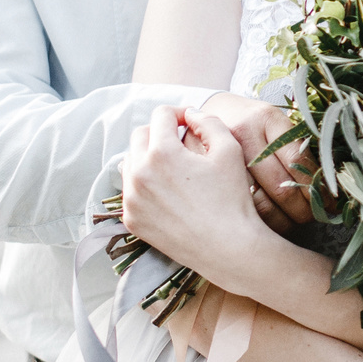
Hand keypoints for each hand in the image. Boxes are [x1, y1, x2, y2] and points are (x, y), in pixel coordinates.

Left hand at [119, 106, 269, 283]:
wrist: (228, 248)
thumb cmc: (232, 199)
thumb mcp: (229, 150)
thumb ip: (208, 122)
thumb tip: (190, 114)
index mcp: (161, 153)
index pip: (160, 115)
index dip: (178, 113)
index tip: (189, 123)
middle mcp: (138, 174)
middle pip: (140, 136)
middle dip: (159, 133)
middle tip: (181, 143)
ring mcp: (131, 199)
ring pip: (130, 162)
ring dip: (148, 157)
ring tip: (173, 167)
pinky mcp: (132, 220)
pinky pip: (130, 191)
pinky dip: (144, 185)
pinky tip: (167, 192)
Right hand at [198, 91, 315, 226]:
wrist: (210, 113)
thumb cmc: (253, 123)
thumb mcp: (276, 124)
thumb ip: (297, 149)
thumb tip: (327, 187)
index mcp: (268, 118)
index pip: (298, 161)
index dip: (316, 188)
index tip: (328, 203)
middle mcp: (242, 134)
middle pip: (280, 185)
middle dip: (303, 209)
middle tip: (313, 216)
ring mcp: (220, 157)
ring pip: (260, 202)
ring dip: (284, 219)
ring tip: (294, 221)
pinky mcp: (210, 173)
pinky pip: (241, 208)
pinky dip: (262, 222)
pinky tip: (271, 222)